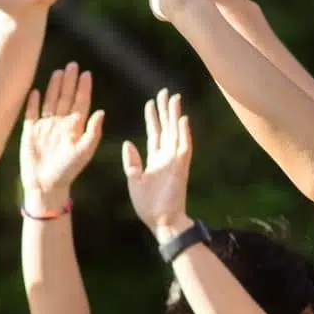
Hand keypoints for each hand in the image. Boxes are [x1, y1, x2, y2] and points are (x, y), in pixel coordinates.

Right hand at [18, 63, 104, 207]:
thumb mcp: (84, 152)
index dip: (84, 89)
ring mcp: (45, 127)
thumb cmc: (67, 171)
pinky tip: (36, 90)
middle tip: (72, 66)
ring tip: (58, 72)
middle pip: (66, 98)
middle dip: (69, 82)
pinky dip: (34, 102)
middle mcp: (61, 125)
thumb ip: (93, 132)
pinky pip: (32, 113)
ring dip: (54, 87)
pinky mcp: (31, 132)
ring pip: (50, 102)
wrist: (45, 185)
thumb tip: (101, 111)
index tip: (86, 74)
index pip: (80, 103)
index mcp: (75, 128)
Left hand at [122, 88, 194, 234]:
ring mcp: (175, 161)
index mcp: (155, 160)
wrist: (160, 221)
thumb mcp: (134, 180)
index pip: (154, 133)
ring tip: (174, 98)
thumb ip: (132, 162)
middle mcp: (167, 157)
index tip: (150, 103)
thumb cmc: (147, 205)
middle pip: (166, 128)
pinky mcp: (181, 168)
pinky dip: (184, 133)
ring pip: (176, 133)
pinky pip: (184, 147)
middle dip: (165, 110)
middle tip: (164, 92)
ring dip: (175, 116)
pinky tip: (183, 119)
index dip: (152, 118)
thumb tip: (128, 143)